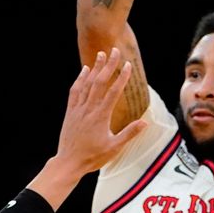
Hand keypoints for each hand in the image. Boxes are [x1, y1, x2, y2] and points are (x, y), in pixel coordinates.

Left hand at [55, 48, 147, 174]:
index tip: (128, 65)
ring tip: (101, 54)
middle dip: (108, 65)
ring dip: (95, 68)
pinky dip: (80, 79)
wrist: (69, 162)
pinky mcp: (70, 112)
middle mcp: (89, 109)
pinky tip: (85, 71)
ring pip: (87, 84)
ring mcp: (78, 109)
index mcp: (101, 117)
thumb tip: (145, 122)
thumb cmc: (92, 157)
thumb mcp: (114, 148)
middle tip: (115, 51)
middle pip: (100, 82)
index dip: (122, 77)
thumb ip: (129, 133)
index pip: (114, 92)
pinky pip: (75, 91)